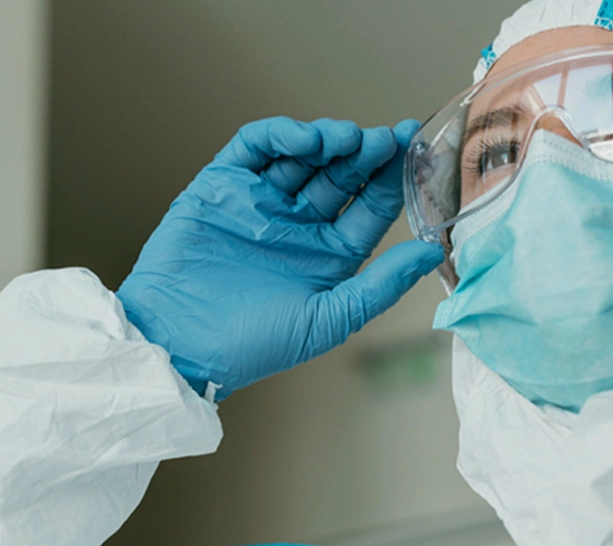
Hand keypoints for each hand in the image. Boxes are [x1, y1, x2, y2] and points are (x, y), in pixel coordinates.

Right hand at [116, 117, 443, 398]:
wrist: (179, 343)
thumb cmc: (254, 344)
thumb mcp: (330, 319)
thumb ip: (382, 285)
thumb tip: (432, 250)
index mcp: (330, 253)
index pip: (370, 206)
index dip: (393, 178)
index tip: (415, 151)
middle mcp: (299, 223)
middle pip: (341, 174)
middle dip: (365, 154)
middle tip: (385, 139)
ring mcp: (261, 202)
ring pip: (303, 155)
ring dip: (329, 139)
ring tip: (347, 139)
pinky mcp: (222, 186)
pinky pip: (255, 148)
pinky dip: (282, 135)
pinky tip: (305, 139)